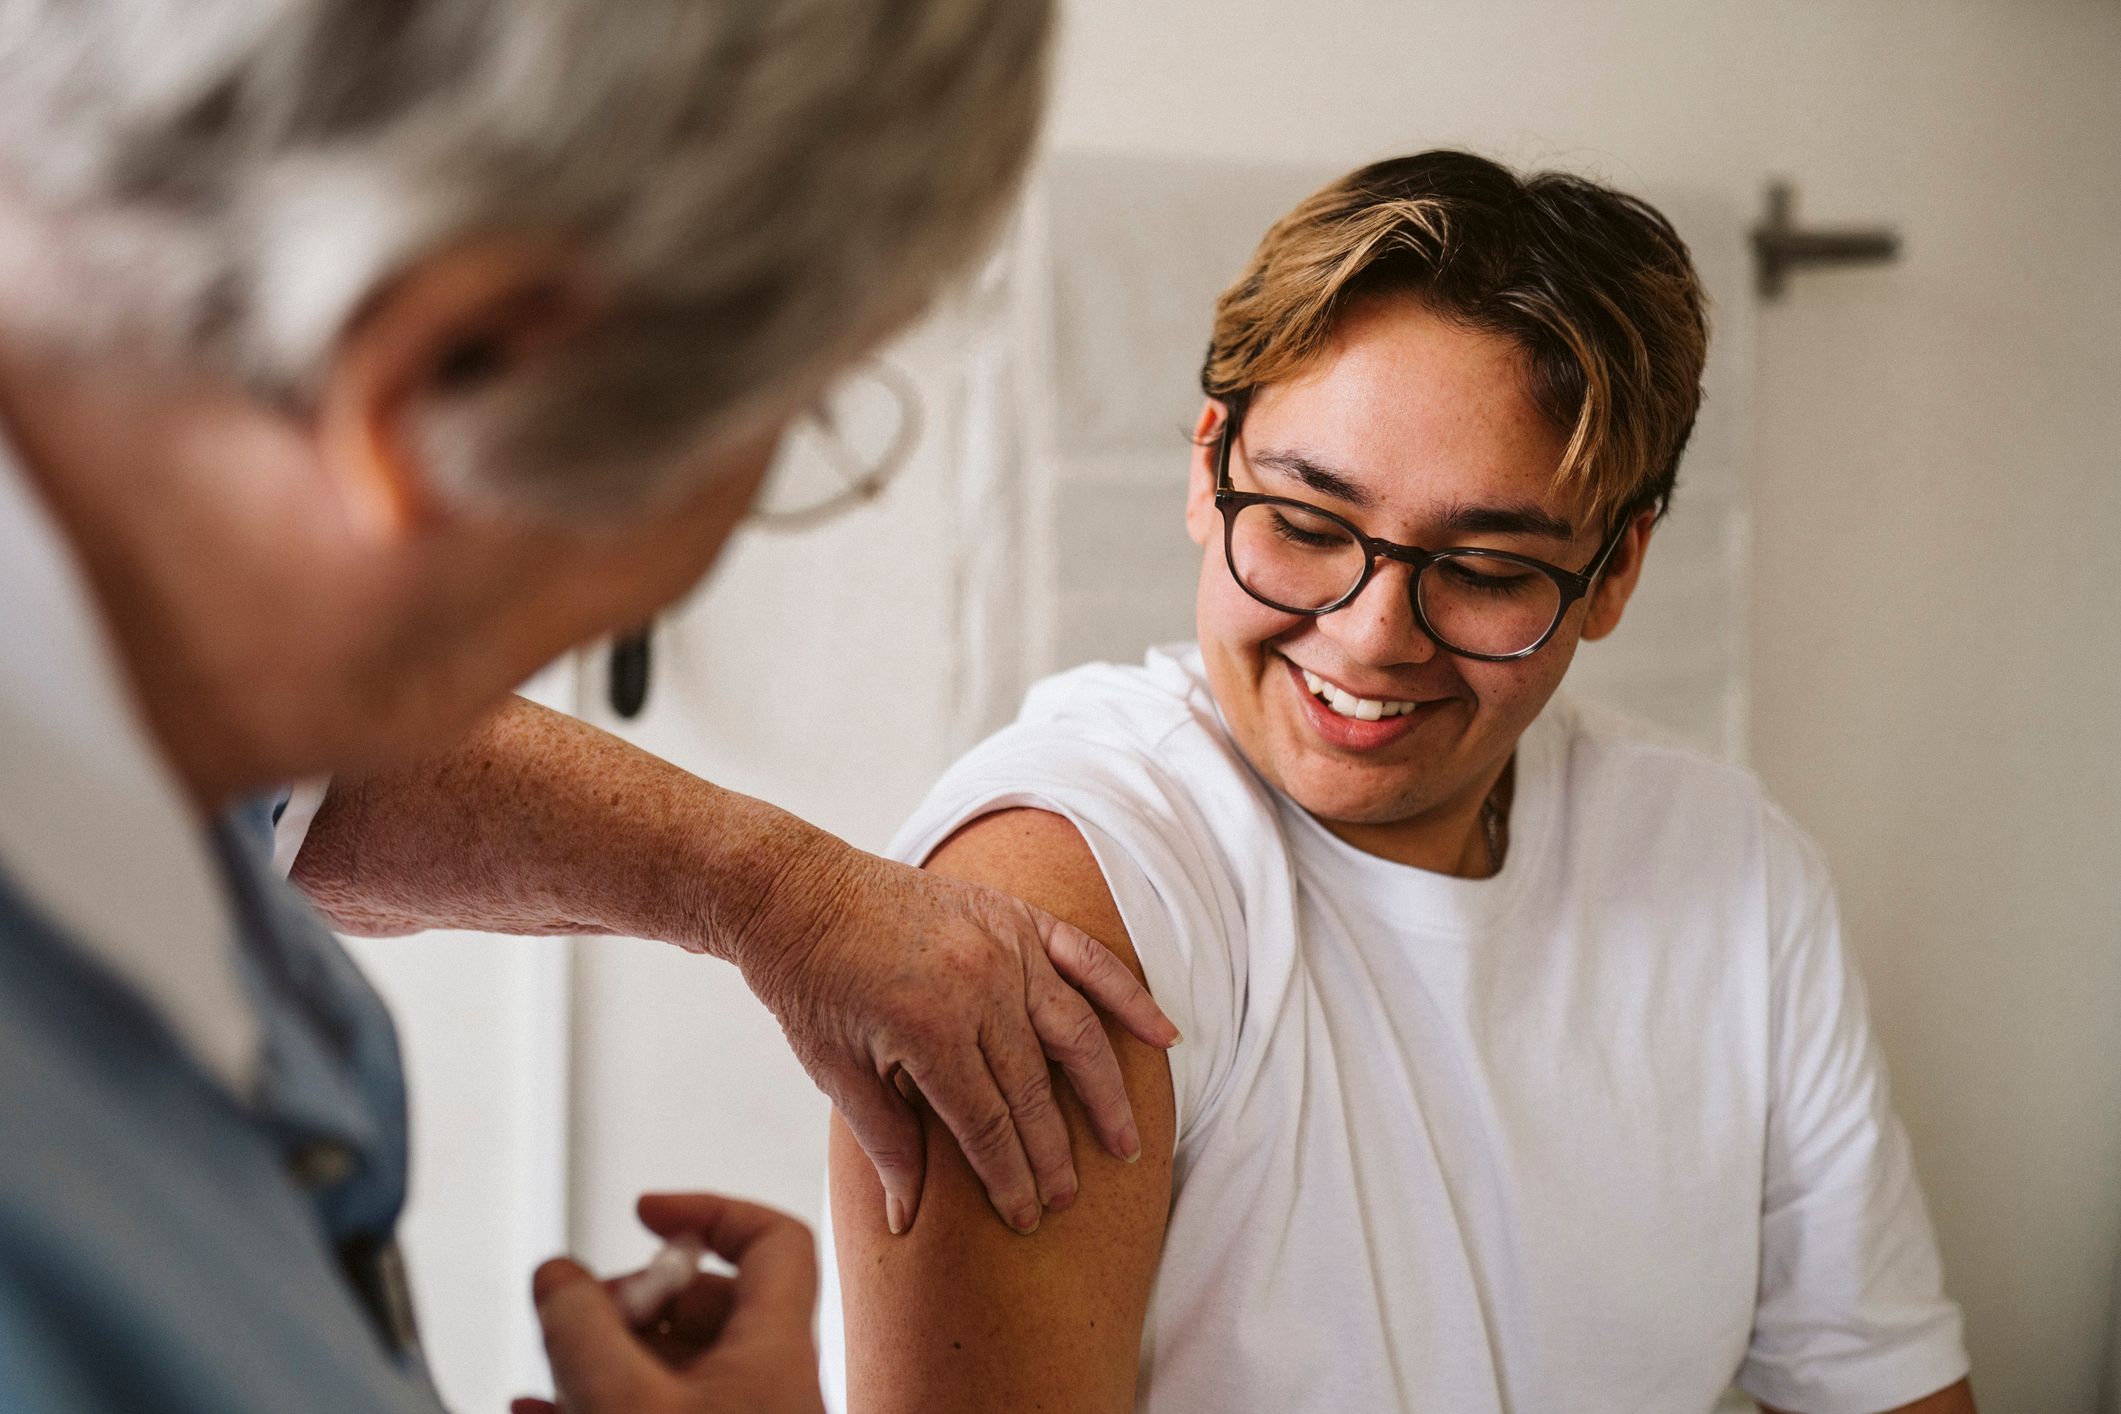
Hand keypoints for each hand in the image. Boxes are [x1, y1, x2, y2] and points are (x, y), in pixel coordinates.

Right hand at [512, 1193, 823, 1413]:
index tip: (642, 1211)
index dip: (708, 1208)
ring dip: (605, 1354)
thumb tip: (556, 1273)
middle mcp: (770, 1383)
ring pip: (675, 1363)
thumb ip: (582, 1331)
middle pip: (709, 1302)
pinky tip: (541, 1406)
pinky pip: (658, 1408)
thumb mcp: (625, 1403)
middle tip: (576, 1317)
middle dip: (631, 1297)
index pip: (774, 1238)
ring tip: (550, 1365)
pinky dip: (602, 1399)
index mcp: (777, 1351)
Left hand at [735, 833, 1179, 1236]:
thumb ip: (885, 1140)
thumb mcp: (835, 1069)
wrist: (794, 889)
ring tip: (1125, 1142)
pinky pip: (1086, 959)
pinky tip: (1163, 1035)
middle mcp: (980, 985)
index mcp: (930, 1029)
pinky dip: (1128, 996)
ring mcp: (1005, 944)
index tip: (1028, 1216)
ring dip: (1105, 1092)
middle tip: (1069, 1198)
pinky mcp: (1014, 914)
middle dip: (1054, 1152)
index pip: (988, 1123)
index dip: (1010, 1176)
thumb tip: (906, 1219)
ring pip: (1075, 1031)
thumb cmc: (808, 982)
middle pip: (1035, 1088)